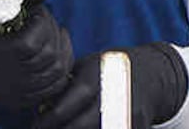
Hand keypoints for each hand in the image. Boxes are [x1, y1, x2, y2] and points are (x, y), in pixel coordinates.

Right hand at [0, 1, 73, 108]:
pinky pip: (56, 86)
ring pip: (58, 71)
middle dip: (54, 33)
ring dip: (63, 48)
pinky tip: (59, 52)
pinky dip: (64, 67)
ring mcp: (18, 91)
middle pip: (49, 56)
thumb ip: (3, 2)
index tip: (36, 13)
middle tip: (47, 21)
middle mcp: (7, 78)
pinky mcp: (26, 99)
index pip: (30, 44)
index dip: (41, 24)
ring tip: (56, 34)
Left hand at [34, 43, 187, 128]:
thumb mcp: (89, 65)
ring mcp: (124, 116)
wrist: (152, 74)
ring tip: (66, 126)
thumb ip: (67, 84)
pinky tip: (88, 126)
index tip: (35, 125)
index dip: (45, 122)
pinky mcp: (136, 127)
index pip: (62, 109)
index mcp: (94, 80)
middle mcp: (110, 98)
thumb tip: (41, 105)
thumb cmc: (112, 68)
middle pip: (75, 128)